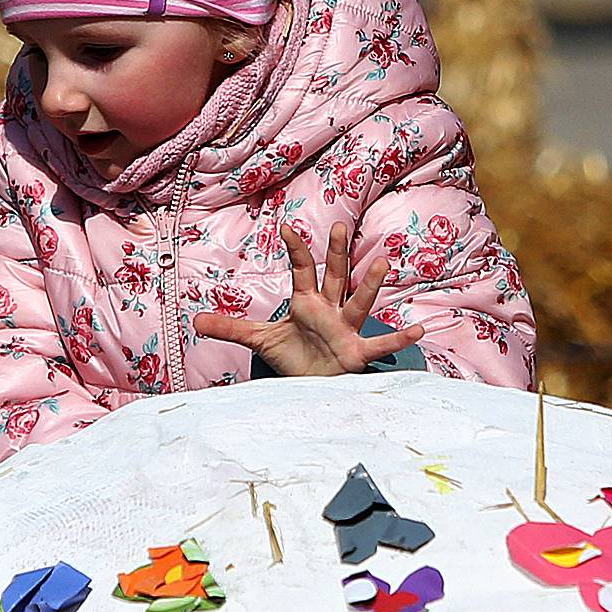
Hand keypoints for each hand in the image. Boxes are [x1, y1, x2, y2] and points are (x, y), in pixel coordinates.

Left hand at [194, 223, 418, 376]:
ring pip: (359, 302)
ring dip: (370, 285)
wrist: (314, 385)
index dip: (294, 249)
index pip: (300, 270)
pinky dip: (397, 338)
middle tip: (339, 226)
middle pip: (334, 276)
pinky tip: (417, 329)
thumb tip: (195, 322)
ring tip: (382, 263)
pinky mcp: (357, 353)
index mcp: (306, 303)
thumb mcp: (260, 341)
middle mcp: (330, 310)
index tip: (286, 225)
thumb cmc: (295, 357)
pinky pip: (379, 345)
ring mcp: (346, 329)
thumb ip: (231, 329)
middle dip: (336, 254)